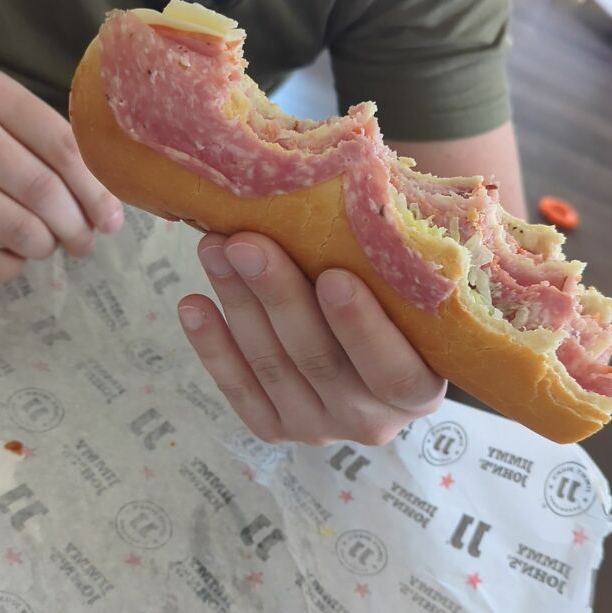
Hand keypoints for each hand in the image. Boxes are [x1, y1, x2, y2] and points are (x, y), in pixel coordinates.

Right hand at [0, 65, 122, 279]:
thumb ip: (46, 142)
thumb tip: (103, 205)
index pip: (62, 147)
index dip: (95, 191)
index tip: (112, 220)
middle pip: (42, 189)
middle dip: (76, 226)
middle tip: (86, 243)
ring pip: (15, 226)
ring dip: (44, 245)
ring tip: (50, 246)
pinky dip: (6, 266)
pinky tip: (15, 260)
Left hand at [178, 232, 446, 445]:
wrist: (375, 354)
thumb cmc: (396, 307)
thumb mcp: (411, 293)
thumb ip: (394, 265)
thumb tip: (358, 183)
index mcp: (418, 391)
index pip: (392, 370)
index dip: (362, 327)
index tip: (333, 276)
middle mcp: (371, 420)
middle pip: (319, 361)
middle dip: (278, 296)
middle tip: (246, 243)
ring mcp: (319, 428)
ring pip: (273, 368)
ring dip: (239, 305)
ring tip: (214, 250)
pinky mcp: (276, 429)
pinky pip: (240, 391)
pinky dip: (214, 349)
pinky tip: (193, 306)